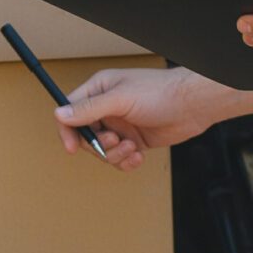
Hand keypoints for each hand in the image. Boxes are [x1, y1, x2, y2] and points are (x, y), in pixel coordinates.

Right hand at [54, 65, 227, 171]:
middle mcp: (108, 108)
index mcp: (99, 90)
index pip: (71, 112)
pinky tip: (139, 156)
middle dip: (100, 145)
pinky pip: (120, 158)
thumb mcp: (120, 99)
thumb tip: (60, 114)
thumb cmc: (160, 93)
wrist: (192, 106)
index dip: (68, 130)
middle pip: (87, 137)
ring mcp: (121, 126)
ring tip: (132, 148)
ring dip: (116, 155)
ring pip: (104, 151)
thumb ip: (89, 109)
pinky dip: (127, 161)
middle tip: (115, 141)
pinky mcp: (135, 140)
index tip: (71, 147)